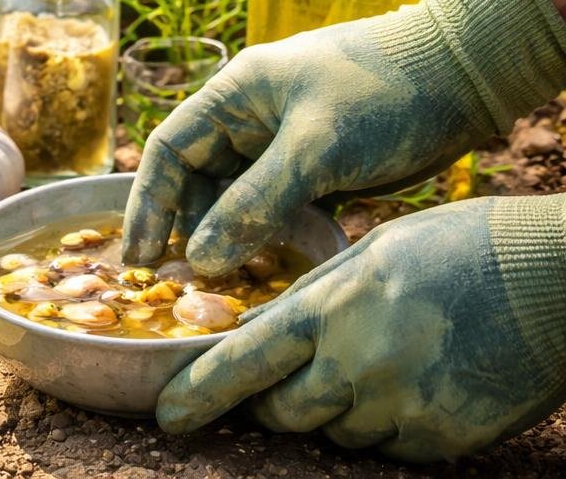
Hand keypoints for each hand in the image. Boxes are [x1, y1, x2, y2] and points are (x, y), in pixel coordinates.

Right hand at [122, 0, 565, 274]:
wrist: (464, 74)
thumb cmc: (381, 94)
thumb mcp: (315, 149)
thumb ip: (254, 203)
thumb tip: (200, 259)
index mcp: (233, 95)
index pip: (168, 152)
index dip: (147, 206)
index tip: (139, 259)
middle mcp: (249, 119)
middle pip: (199, 182)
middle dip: (192, 232)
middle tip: (185, 285)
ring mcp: (284, 144)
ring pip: (241, 201)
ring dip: (240, 240)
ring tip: (237, 284)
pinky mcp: (319, 168)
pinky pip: (282, 210)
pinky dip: (283, 238)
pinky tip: (293, 264)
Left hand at [156, 196, 565, 461]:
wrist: (556, 279)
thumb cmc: (463, 248)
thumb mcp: (371, 253)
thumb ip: (314, 296)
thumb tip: (264, 332)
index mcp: (332, 308)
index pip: (244, 363)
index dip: (200, 394)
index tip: (169, 416)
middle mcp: (358, 365)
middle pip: (282, 412)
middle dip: (271, 404)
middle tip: (279, 385)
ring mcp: (402, 408)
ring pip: (337, 432)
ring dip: (337, 409)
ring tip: (382, 360)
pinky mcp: (443, 439)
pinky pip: (391, 446)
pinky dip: (391, 423)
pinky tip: (421, 381)